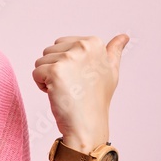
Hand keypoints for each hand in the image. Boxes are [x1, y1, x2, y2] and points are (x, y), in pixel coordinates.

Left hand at [32, 34, 128, 152]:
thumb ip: (114, 51)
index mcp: (94, 42)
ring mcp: (69, 58)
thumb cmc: (97, 99)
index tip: (80, 76)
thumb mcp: (110, 71)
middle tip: (72, 85)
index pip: (61, 44)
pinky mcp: (55, 71)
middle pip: (49, 51)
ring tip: (65, 90)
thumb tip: (124, 36)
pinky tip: (57, 94)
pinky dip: (41, 86)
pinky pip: (36, 73)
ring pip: (41, 62)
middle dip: (55, 68)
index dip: (66, 62)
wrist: (88, 124)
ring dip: (47, 77)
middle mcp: (83, 47)